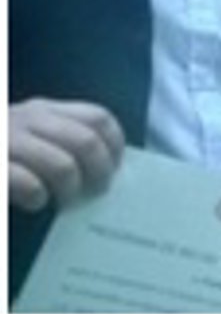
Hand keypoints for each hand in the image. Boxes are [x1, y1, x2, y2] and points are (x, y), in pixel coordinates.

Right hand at [9, 99, 124, 211]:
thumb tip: (107, 164)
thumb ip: (60, 138)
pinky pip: (28, 183)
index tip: (116, 169)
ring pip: (62, 164)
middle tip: (95, 194)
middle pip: (86, 143)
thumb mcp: (28, 133)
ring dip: (70, 189)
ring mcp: (8, 141)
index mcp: (43, 110)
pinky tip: (36, 202)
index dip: (114, 145)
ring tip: (63, 203)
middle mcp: (27, 120)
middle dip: (99, 173)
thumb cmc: (2, 148)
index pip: (98, 118)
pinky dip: (38, 195)